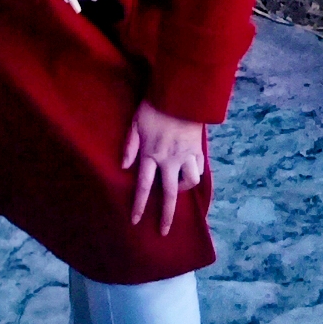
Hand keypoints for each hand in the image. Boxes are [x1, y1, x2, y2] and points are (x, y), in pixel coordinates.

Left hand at [120, 97, 205, 234]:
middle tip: (164, 231)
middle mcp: (169, 159)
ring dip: (183, 190)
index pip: (144, 186)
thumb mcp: (135, 123)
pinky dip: (195, 173)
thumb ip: (129, 146)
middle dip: (166, 215)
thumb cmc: (154, 105)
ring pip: (189, 182)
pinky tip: (191, 172)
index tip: (136, 221)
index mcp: (151, 154)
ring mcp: (186, 155)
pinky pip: (199, 168)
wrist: (182, 92)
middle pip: (168, 194)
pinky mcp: (197, 148)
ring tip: (178, 190)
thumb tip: (123, 166)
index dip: (139, 205)